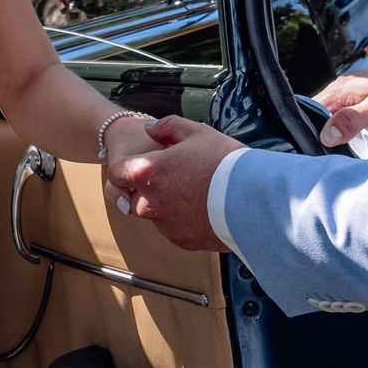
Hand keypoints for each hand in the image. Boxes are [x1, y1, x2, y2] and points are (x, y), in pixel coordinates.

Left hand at [106, 114, 240, 252]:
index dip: (124, 167)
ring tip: (196, 191)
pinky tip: (204, 207)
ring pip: (156, 214)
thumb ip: (167, 127)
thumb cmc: (224, 163)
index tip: (138, 165)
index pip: (116, 173)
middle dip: (147, 188)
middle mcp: (149, 203)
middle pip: (134, 197)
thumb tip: (150, 129)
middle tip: (174, 177)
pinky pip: (175, 228)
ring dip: (167, 204)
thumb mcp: (196, 132)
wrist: (252, 200)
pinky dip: (183, 219)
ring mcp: (165, 225)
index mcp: (147, 173)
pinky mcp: (182, 240)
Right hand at [313, 70, 367, 147]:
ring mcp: (354, 94)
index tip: (321, 150)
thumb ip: (352, 121)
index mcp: (341, 88)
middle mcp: (343, 89)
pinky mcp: (365, 100)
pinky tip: (363, 139)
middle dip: (327, 135)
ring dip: (341, 134)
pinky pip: (349, 117)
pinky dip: (353, 130)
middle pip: (322, 116)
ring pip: (336, 118)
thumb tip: (326, 135)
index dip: (313, 131)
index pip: (312, 111)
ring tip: (351, 148)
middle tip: (337, 154)